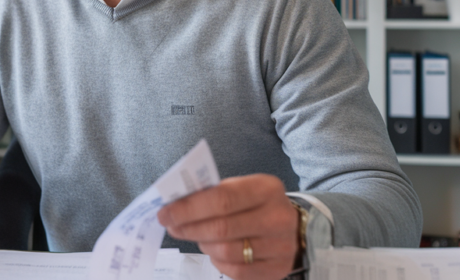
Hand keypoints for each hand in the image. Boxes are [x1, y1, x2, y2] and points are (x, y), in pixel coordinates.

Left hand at [157, 174, 298, 279]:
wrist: (294, 226)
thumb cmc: (256, 204)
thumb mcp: (241, 188)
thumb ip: (212, 193)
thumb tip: (174, 205)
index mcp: (266, 189)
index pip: (221, 199)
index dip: (188, 208)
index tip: (165, 212)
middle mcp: (277, 217)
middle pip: (221, 228)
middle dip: (188, 228)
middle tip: (171, 226)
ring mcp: (280, 246)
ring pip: (225, 251)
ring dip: (203, 244)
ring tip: (197, 236)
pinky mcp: (277, 269)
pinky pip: (235, 271)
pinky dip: (217, 261)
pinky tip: (214, 251)